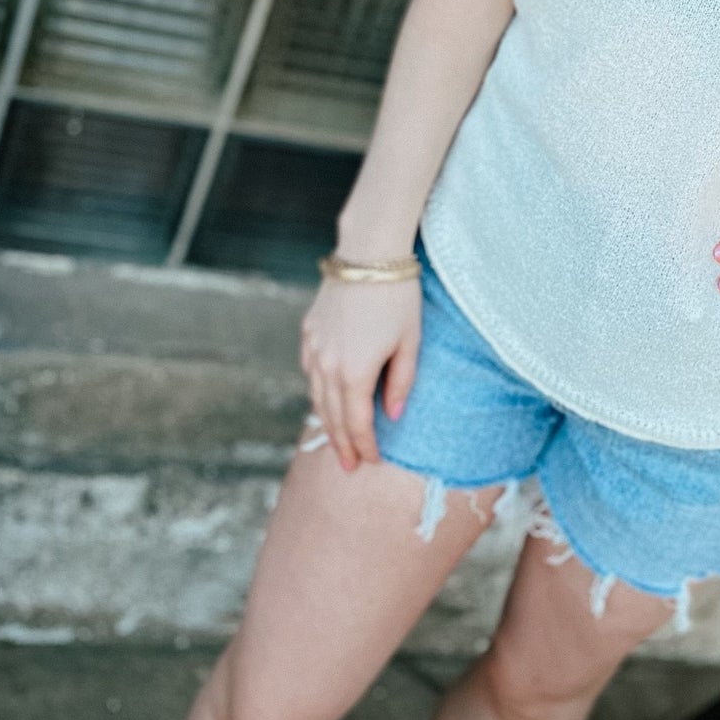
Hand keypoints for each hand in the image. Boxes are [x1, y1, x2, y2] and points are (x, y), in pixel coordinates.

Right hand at [299, 277, 421, 472]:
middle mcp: (327, 366)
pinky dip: (318, 391)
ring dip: (327, 421)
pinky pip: (310, 371)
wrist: (368, 254)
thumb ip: (401, 382)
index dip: (364, 446)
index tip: (370, 461)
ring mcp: (314, 348)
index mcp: (354, 373)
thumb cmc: (398, 296)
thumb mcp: (410, 341)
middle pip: (332, 416)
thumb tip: (393, 415)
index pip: (357, 423)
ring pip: (316, 396)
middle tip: (347, 466)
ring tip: (337, 439)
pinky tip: (325, 399)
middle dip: (341, 443)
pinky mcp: (309, 331)